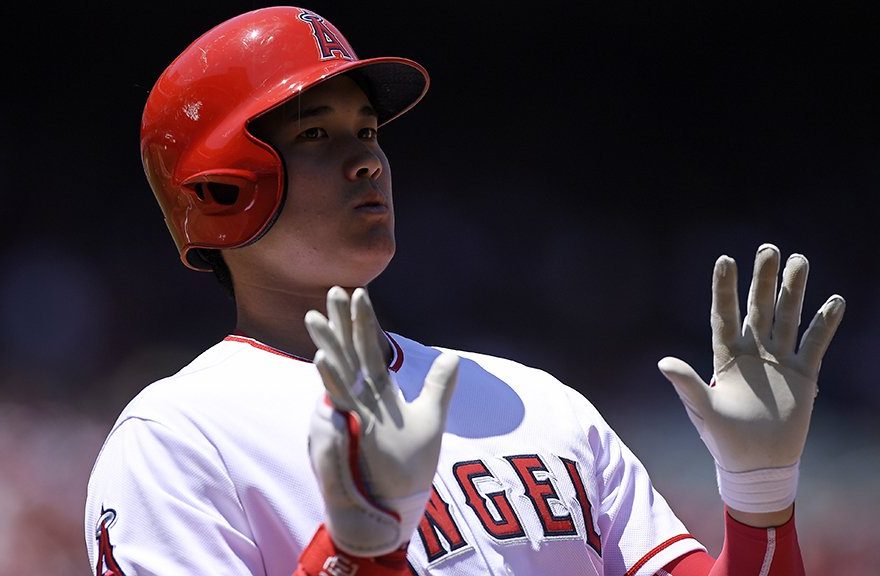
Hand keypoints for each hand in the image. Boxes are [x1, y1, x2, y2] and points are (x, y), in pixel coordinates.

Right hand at [304, 286, 458, 556]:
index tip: (357, 293)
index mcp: (380, 391)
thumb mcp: (432, 417)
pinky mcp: (354, 429)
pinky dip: (332, 379)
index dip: (363, 322)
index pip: (369, 348)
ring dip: (328, 343)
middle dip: (341, 322)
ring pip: (339, 371)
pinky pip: (341, 401)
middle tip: (332, 290)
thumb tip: (452, 356)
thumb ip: (439, 386)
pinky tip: (322, 358)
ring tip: (315, 316)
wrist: (398, 502)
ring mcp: (356, 412)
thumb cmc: (409, 464)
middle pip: (350, 351)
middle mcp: (363, 397)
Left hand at [658, 243, 844, 510]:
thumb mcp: (703, 410)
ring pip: (787, 317)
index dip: (725, 289)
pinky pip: (814, 343)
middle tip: (769, 248)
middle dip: (763, 279)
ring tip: (799, 260)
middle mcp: (753, 352)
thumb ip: (687, 384)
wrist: (757, 464)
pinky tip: (834, 301)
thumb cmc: (723, 439)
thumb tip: (662, 362)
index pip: (725, 315)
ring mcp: (778, 361)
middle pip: (758, 308)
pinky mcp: (803, 375)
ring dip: (793, 290)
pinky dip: (824, 324)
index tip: (725, 260)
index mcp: (725, 356)